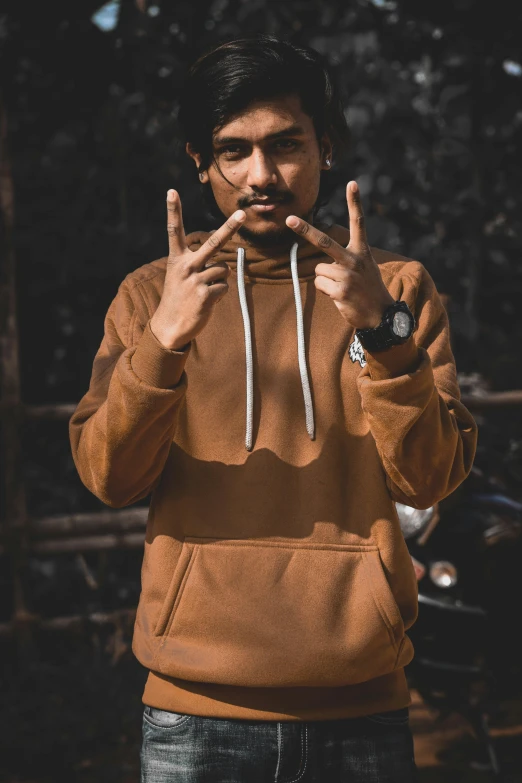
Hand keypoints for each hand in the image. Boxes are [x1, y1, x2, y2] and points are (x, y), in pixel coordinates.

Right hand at [150, 190, 245, 349]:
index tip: (171, 191)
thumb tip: (225, 265)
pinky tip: (206, 301)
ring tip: (203, 291)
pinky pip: (224, 287)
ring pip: (223, 270)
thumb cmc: (179, 298)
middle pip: (213, 242)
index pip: (175, 231)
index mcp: (177, 259)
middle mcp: (186, 266)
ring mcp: (196, 280)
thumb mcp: (181, 277)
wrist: (170, 326)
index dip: (174, 211)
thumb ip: (199, 265)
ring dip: (218, 281)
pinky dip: (219, 295)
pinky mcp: (205, 295)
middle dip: (230, 227)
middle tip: (243, 213)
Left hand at [285, 181, 393, 329]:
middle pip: (324, 242)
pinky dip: (325, 290)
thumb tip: (320, 264)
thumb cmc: (368, 288)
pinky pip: (319, 284)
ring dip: (325, 279)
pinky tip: (340, 296)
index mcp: (362, 250)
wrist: (380, 314)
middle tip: (288, 219)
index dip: (355, 202)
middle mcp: (354, 259)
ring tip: (342, 287)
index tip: (352, 183)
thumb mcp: (363, 267)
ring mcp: (347, 275)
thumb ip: (346, 258)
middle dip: (305, 230)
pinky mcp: (340, 291)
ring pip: (319, 270)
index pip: (359, 222)